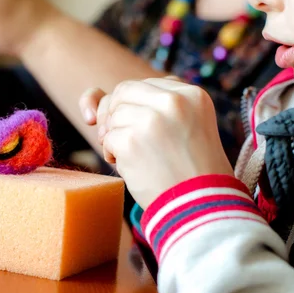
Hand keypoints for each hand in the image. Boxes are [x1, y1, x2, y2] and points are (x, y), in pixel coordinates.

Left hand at [80, 78, 233, 207]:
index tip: (137, 126)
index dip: (131, 105)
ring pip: (113, 116)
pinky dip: (112, 154)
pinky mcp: (132, 141)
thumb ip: (147, 104)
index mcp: (191, 94)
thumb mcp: (184, 125)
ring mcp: (151, 120)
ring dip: (115, 138)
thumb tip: (91, 99)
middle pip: (122, 93)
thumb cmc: (189, 170)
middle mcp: (173, 101)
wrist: (202, 207)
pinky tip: (129, 166)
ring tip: (135, 157)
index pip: (144, 85)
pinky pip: (107, 138)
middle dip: (115, 115)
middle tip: (125, 139)